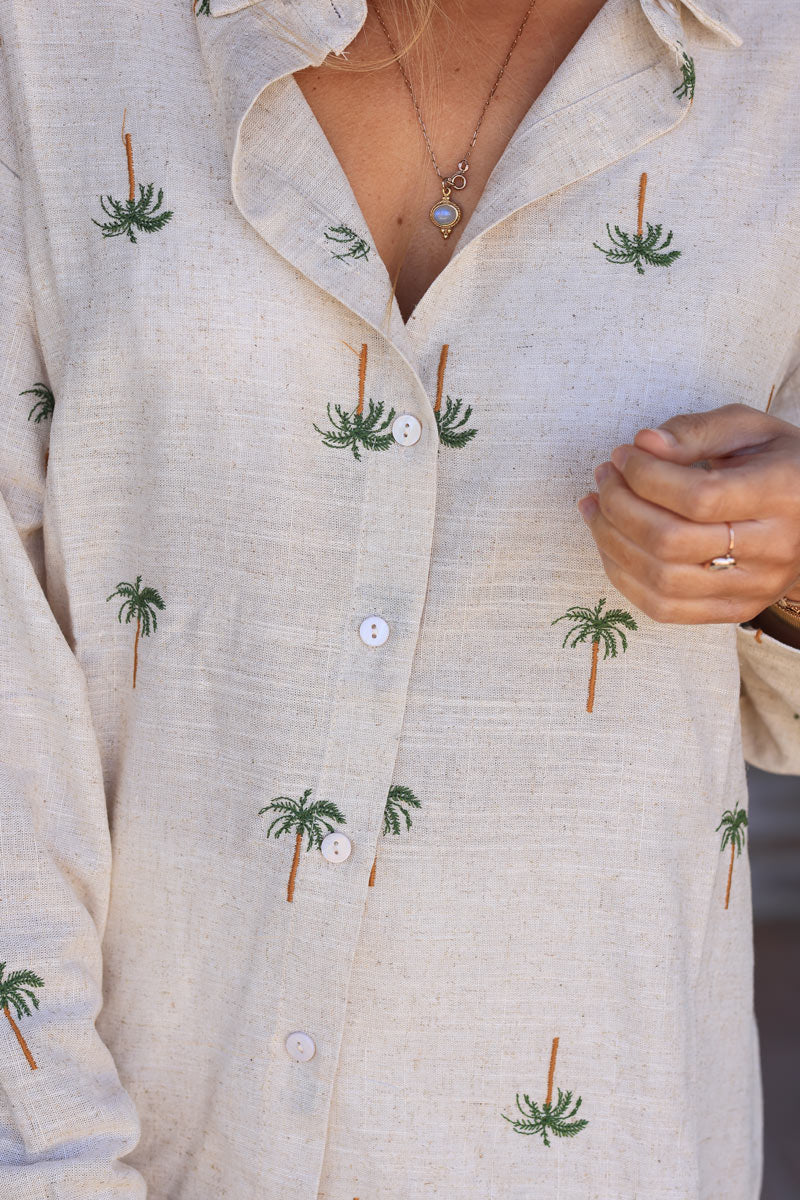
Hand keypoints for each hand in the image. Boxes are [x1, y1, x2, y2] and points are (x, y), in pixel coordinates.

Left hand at [577, 403, 799, 624]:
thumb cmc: (778, 461)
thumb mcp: (749, 428)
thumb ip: (695, 431)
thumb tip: (643, 444)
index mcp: (783, 494)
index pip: (699, 497)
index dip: (647, 476)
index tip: (622, 455)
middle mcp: (774, 549)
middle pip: (673, 541)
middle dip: (621, 506)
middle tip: (604, 478)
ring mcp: (754, 587)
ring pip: (662, 580)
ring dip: (612, 542)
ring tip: (596, 507)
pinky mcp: (735, 609)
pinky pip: (664, 609)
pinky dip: (625, 577)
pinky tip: (610, 544)